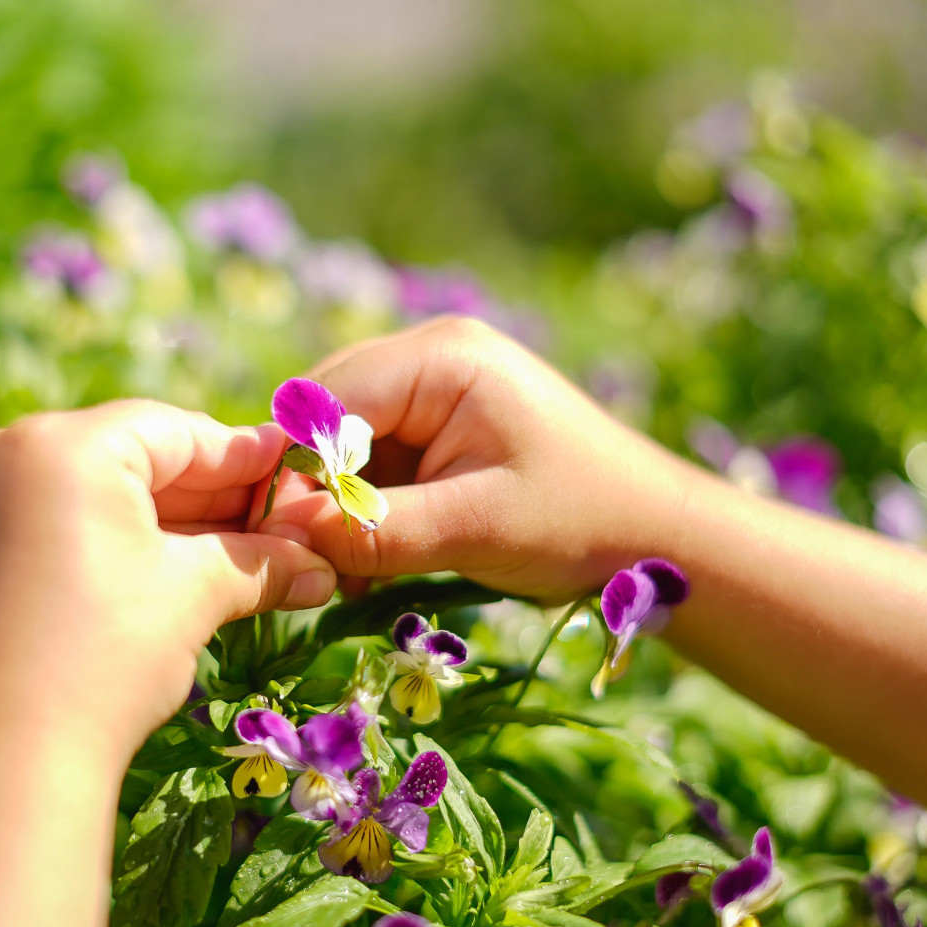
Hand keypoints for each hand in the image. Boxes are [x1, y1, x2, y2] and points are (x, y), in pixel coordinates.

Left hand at [0, 400, 338, 762]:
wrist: (2, 769)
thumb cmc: (104, 663)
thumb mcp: (194, 595)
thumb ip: (259, 562)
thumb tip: (319, 565)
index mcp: (59, 444)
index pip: (174, 431)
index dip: (244, 458)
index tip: (294, 473)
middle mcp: (0, 453)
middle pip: (129, 459)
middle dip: (209, 499)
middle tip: (278, 527)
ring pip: (90, 493)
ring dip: (164, 525)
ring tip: (239, 558)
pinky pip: (49, 523)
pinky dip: (108, 543)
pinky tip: (168, 573)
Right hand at [258, 317, 695, 601]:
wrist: (657, 534)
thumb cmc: (582, 521)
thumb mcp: (474, 528)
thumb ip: (375, 528)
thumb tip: (280, 533)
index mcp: (440, 357)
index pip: (325, 400)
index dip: (291, 469)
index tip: (269, 540)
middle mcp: (430, 356)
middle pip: (325, 417)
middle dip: (310, 488)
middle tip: (302, 562)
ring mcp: (436, 390)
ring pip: (344, 445)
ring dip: (336, 505)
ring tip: (339, 569)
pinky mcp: (442, 427)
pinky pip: (376, 462)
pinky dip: (364, 509)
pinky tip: (369, 560)